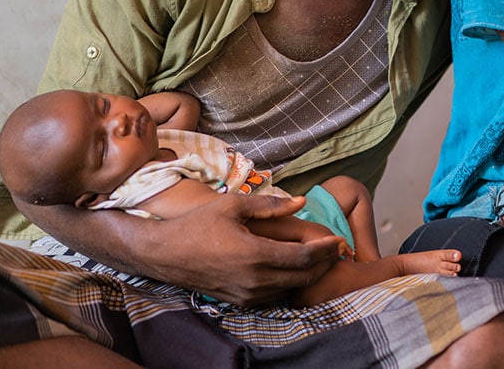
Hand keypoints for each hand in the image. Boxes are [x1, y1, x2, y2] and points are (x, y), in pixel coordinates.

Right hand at [147, 193, 344, 303]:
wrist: (164, 254)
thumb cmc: (198, 225)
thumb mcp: (233, 206)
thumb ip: (271, 205)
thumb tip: (301, 201)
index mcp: (255, 255)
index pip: (304, 257)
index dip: (326, 249)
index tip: (339, 239)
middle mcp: (254, 280)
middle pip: (304, 276)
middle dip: (325, 262)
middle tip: (338, 249)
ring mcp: (247, 294)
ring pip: (291, 287)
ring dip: (309, 273)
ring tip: (321, 256)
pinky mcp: (240, 302)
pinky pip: (275, 294)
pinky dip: (290, 282)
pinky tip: (295, 267)